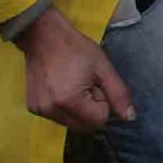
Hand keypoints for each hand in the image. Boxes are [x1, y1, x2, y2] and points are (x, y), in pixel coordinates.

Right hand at [19, 6, 136, 130]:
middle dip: (91, 109)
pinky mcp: (32, 108)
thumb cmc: (75, 48)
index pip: (99, 120)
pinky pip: (57, 117)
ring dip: (78, 109)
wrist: (43, 36)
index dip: (103, 103)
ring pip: (71, 123)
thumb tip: (130, 118)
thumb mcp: (103, 67)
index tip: (96, 84)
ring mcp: (39, 111)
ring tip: (72, 83)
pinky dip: (64, 107)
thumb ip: (118, 93)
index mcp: (70, 101)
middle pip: (84, 126)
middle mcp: (52, 111)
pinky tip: (60, 86)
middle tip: (85, 84)